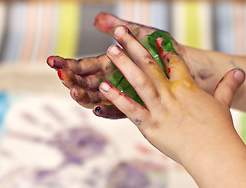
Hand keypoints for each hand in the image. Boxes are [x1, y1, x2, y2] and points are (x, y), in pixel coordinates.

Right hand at [47, 12, 187, 118]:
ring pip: (98, 98)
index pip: (84, 66)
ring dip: (85, 95)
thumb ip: (122, 28)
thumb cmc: (168, 51)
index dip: (68, 63)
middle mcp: (116, 81)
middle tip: (59, 75)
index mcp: (113, 65)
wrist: (194, 70)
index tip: (51, 61)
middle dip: (70, 79)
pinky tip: (98, 106)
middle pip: (86, 83)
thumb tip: (97, 18)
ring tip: (73, 89)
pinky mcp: (139, 107)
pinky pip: (120, 111)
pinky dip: (108, 108)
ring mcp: (126, 95)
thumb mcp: (144, 35)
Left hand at [99, 25, 244, 162]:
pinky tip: (102, 86)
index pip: (174, 62)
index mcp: (187, 87)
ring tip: (110, 50)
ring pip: (139, 81)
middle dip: (134, 46)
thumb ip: (228, 86)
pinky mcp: (150, 125)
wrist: (214, 152)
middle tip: (120, 32)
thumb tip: (241, 72)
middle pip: (150, 65)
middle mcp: (171, 94)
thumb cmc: (219, 130)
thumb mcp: (223, 104)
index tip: (154, 38)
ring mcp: (160, 109)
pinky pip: (130, 109)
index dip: (163, 50)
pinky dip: (116, 97)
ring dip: (123, 64)